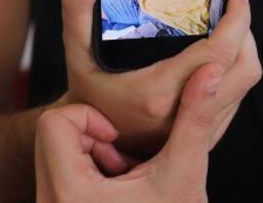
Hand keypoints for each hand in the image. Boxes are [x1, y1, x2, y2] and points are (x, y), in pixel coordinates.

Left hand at [36, 63, 225, 202]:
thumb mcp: (185, 173)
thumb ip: (194, 118)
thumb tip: (209, 71)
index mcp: (70, 193)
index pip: (54, 121)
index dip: (90, 119)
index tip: (118, 139)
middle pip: (52, 133)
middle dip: (93, 138)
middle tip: (124, 161)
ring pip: (54, 153)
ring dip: (92, 157)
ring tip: (125, 181)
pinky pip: (56, 173)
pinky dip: (87, 174)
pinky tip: (118, 194)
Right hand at [61, 0, 260, 154]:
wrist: (89, 145)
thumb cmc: (85, 96)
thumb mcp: (76, 50)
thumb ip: (78, 6)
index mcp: (158, 92)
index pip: (218, 53)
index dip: (238, 20)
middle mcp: (183, 116)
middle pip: (245, 69)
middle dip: (246, 33)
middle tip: (234, 9)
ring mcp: (196, 130)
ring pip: (244, 85)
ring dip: (241, 53)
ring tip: (226, 28)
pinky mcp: (203, 137)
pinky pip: (235, 100)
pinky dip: (233, 73)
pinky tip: (215, 57)